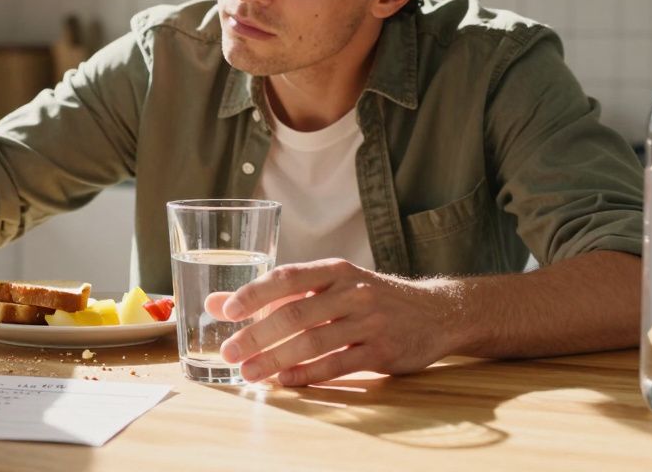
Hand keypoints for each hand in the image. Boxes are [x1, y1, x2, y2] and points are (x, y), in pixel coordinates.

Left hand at [210, 258, 460, 385]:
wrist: (435, 313)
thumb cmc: (369, 298)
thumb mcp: (328, 287)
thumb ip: (275, 296)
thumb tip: (216, 305)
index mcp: (334, 270)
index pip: (287, 277)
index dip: (254, 294)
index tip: (226, 311)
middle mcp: (352, 292)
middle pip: (295, 314)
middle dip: (257, 335)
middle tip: (229, 352)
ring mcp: (369, 321)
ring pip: (313, 342)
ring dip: (276, 360)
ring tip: (249, 373)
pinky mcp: (382, 351)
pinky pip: (338, 364)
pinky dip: (307, 374)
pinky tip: (284, 381)